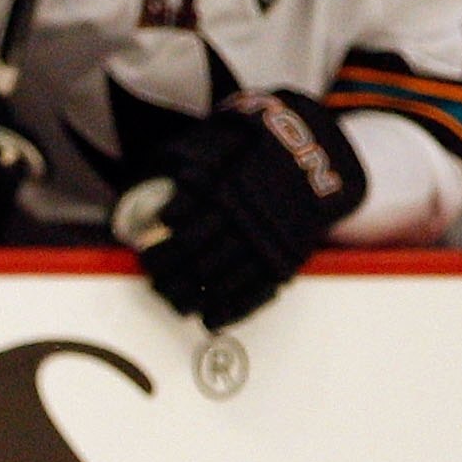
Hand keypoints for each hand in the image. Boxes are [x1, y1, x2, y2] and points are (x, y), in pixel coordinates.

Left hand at [127, 89, 364, 328]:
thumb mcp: (219, 141)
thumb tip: (146, 189)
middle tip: (156, 282)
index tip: (145, 253)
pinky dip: (231, 310)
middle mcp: (242, 214)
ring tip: (175, 303)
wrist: (317, 153)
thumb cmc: (257, 148)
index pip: (178, 223)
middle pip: (193, 254)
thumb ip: (183, 162)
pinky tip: (210, 320)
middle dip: (167, 275)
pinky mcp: (286, 257)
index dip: (158, 244)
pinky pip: (256, 291)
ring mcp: (266, 239)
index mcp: (222, 185)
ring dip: (192, 296)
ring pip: (221, 277)